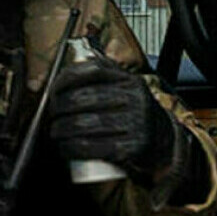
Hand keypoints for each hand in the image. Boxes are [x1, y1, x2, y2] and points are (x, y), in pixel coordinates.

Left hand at [48, 53, 177, 180]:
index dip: (67, 78)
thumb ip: (103, 74)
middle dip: (59, 107)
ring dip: (62, 129)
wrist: (164, 141)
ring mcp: (136, 122)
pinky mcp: (133, 147)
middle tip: (51, 115)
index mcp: (130, 80)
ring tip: (55, 132)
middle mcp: (135, 98)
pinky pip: (94, 147)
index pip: (93, 70)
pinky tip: (64, 148)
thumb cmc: (135, 114)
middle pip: (85, 98)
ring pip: (86, 123)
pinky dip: (72, 148)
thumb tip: (67, 67)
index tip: (53, 89)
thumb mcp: (126, 89)